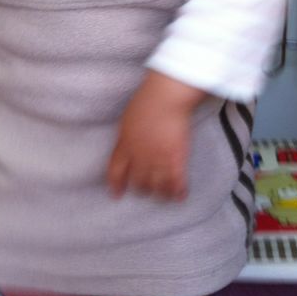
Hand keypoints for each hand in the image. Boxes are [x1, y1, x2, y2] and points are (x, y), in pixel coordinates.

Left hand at [107, 71, 205, 201]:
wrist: (165, 99)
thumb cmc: (146, 101)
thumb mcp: (127, 120)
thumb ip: (125, 135)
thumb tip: (126, 144)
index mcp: (125, 145)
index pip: (116, 171)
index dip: (116, 185)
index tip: (116, 194)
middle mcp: (139, 157)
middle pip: (138, 182)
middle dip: (141, 189)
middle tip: (146, 191)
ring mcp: (158, 160)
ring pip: (157, 187)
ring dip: (160, 193)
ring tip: (164, 195)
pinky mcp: (176, 159)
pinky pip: (176, 182)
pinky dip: (178, 191)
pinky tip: (180, 196)